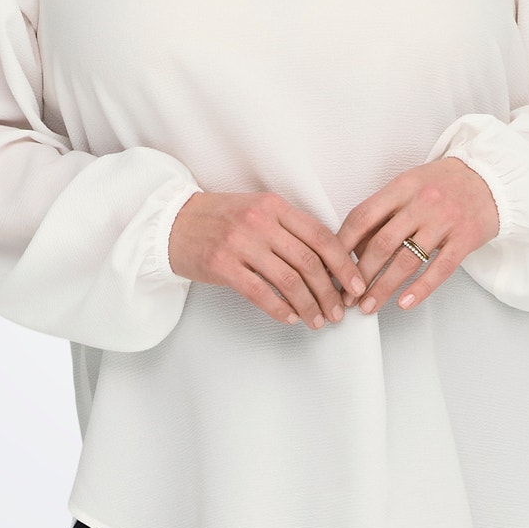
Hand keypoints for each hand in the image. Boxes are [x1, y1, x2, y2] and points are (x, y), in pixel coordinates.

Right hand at [167, 191, 367, 328]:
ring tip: (319, 320)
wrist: (172, 222)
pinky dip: (281, 309)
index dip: (344, 264)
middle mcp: (260, 222)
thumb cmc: (220, 219)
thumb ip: (289, 230)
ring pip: (289, 280)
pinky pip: (260, 293)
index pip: (321, 236)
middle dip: (331, 291)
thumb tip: (328, 263)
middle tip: (340, 311)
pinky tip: (291, 318)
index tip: (356, 285)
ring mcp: (240, 243)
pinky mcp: (222, 265)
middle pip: (310, 261)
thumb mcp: (258, 211)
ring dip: (310, 305)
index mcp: (274, 206)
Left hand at [334, 158, 500, 315]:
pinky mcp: (465, 238)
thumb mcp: (409, 185)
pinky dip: (420, 289)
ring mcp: (444, 221)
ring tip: (368, 306)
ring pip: (407, 260)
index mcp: (401, 187)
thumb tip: (355, 247)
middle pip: (381, 243)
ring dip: (383, 287)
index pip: (363, 217)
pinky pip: (439, 269)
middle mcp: (421, 203)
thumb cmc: (444, 183)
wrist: (491, 178)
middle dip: (359, 274)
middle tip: (346, 296)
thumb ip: (384, 211)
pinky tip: (404, 302)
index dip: (343, 244)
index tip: (331, 266)